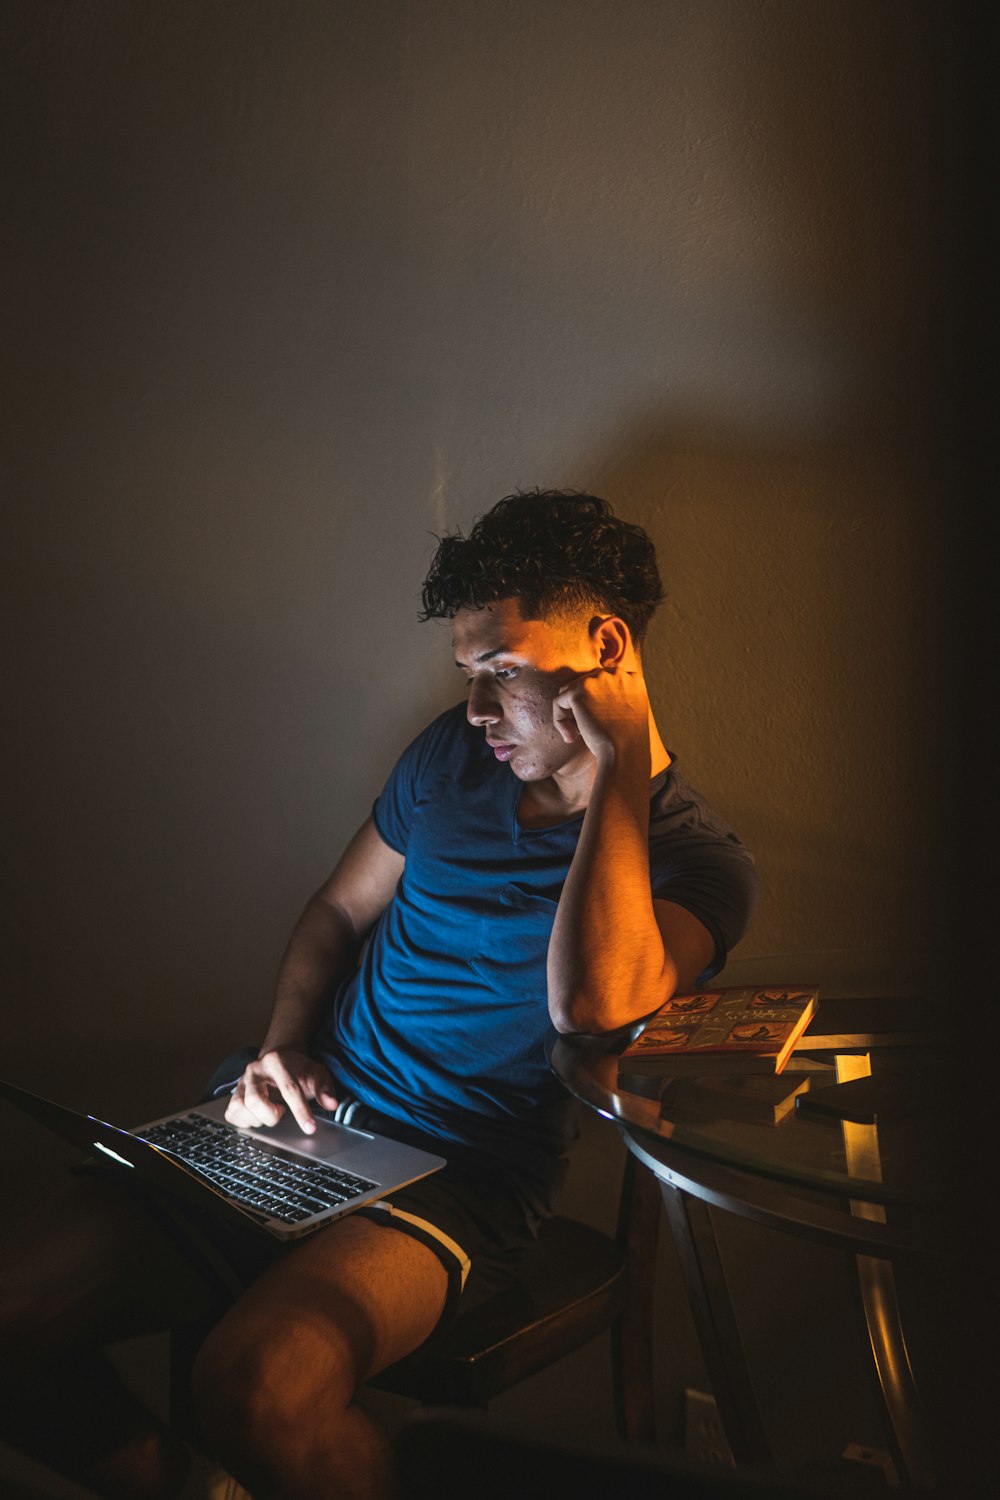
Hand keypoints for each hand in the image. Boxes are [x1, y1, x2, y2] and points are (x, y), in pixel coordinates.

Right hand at [224, 1048, 339, 1134]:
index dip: (300, 1111)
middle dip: (271, 1116)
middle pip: (255, 1101)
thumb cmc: (298, 1069)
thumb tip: (331, 1105)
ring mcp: (241, 1082)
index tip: (310, 1128)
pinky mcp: (233, 1093)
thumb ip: (324, 1088)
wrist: (278, 1058)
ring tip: (271, 1112)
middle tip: (282, 1112)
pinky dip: (245, 1121)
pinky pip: (232, 1114)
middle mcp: (255, 1070)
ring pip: (240, 1108)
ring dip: (258, 1119)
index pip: (288, 1089)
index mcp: (277, 1062)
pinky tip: (258, 1116)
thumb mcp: (316, 1073)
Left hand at [552, 665, 650, 763]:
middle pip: (584, 684)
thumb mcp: (627, 714)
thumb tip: (582, 696)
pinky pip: (558, 702)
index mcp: (632, 678)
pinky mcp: (579, 691)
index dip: (595, 704)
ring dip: (569, 713)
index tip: (598, 724)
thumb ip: (613, 698)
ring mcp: (597, 680)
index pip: (602, 683)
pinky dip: (559, 720)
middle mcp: (616, 673)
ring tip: (577, 734)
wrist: (626, 753)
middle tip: (583, 732)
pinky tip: (570, 738)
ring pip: (569, 692)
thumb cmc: (626, 741)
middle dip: (580, 707)